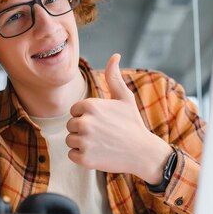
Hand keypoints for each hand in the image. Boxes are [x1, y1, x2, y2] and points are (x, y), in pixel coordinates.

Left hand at [66, 53, 172, 183]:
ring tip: (101, 143)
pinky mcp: (84, 158)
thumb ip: (113, 77)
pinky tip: (99, 153)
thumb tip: (115, 55)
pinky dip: (82, 156)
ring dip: (82, 143)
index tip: (102, 121)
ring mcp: (84, 141)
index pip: (75, 110)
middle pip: (71, 125)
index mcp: (90, 105)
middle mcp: (85, 122)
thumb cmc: (132, 123)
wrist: (142, 152)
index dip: (87, 116)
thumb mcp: (124, 97)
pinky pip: (72, 155)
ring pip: (70, 140)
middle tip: (103, 134)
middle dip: (83, 130)